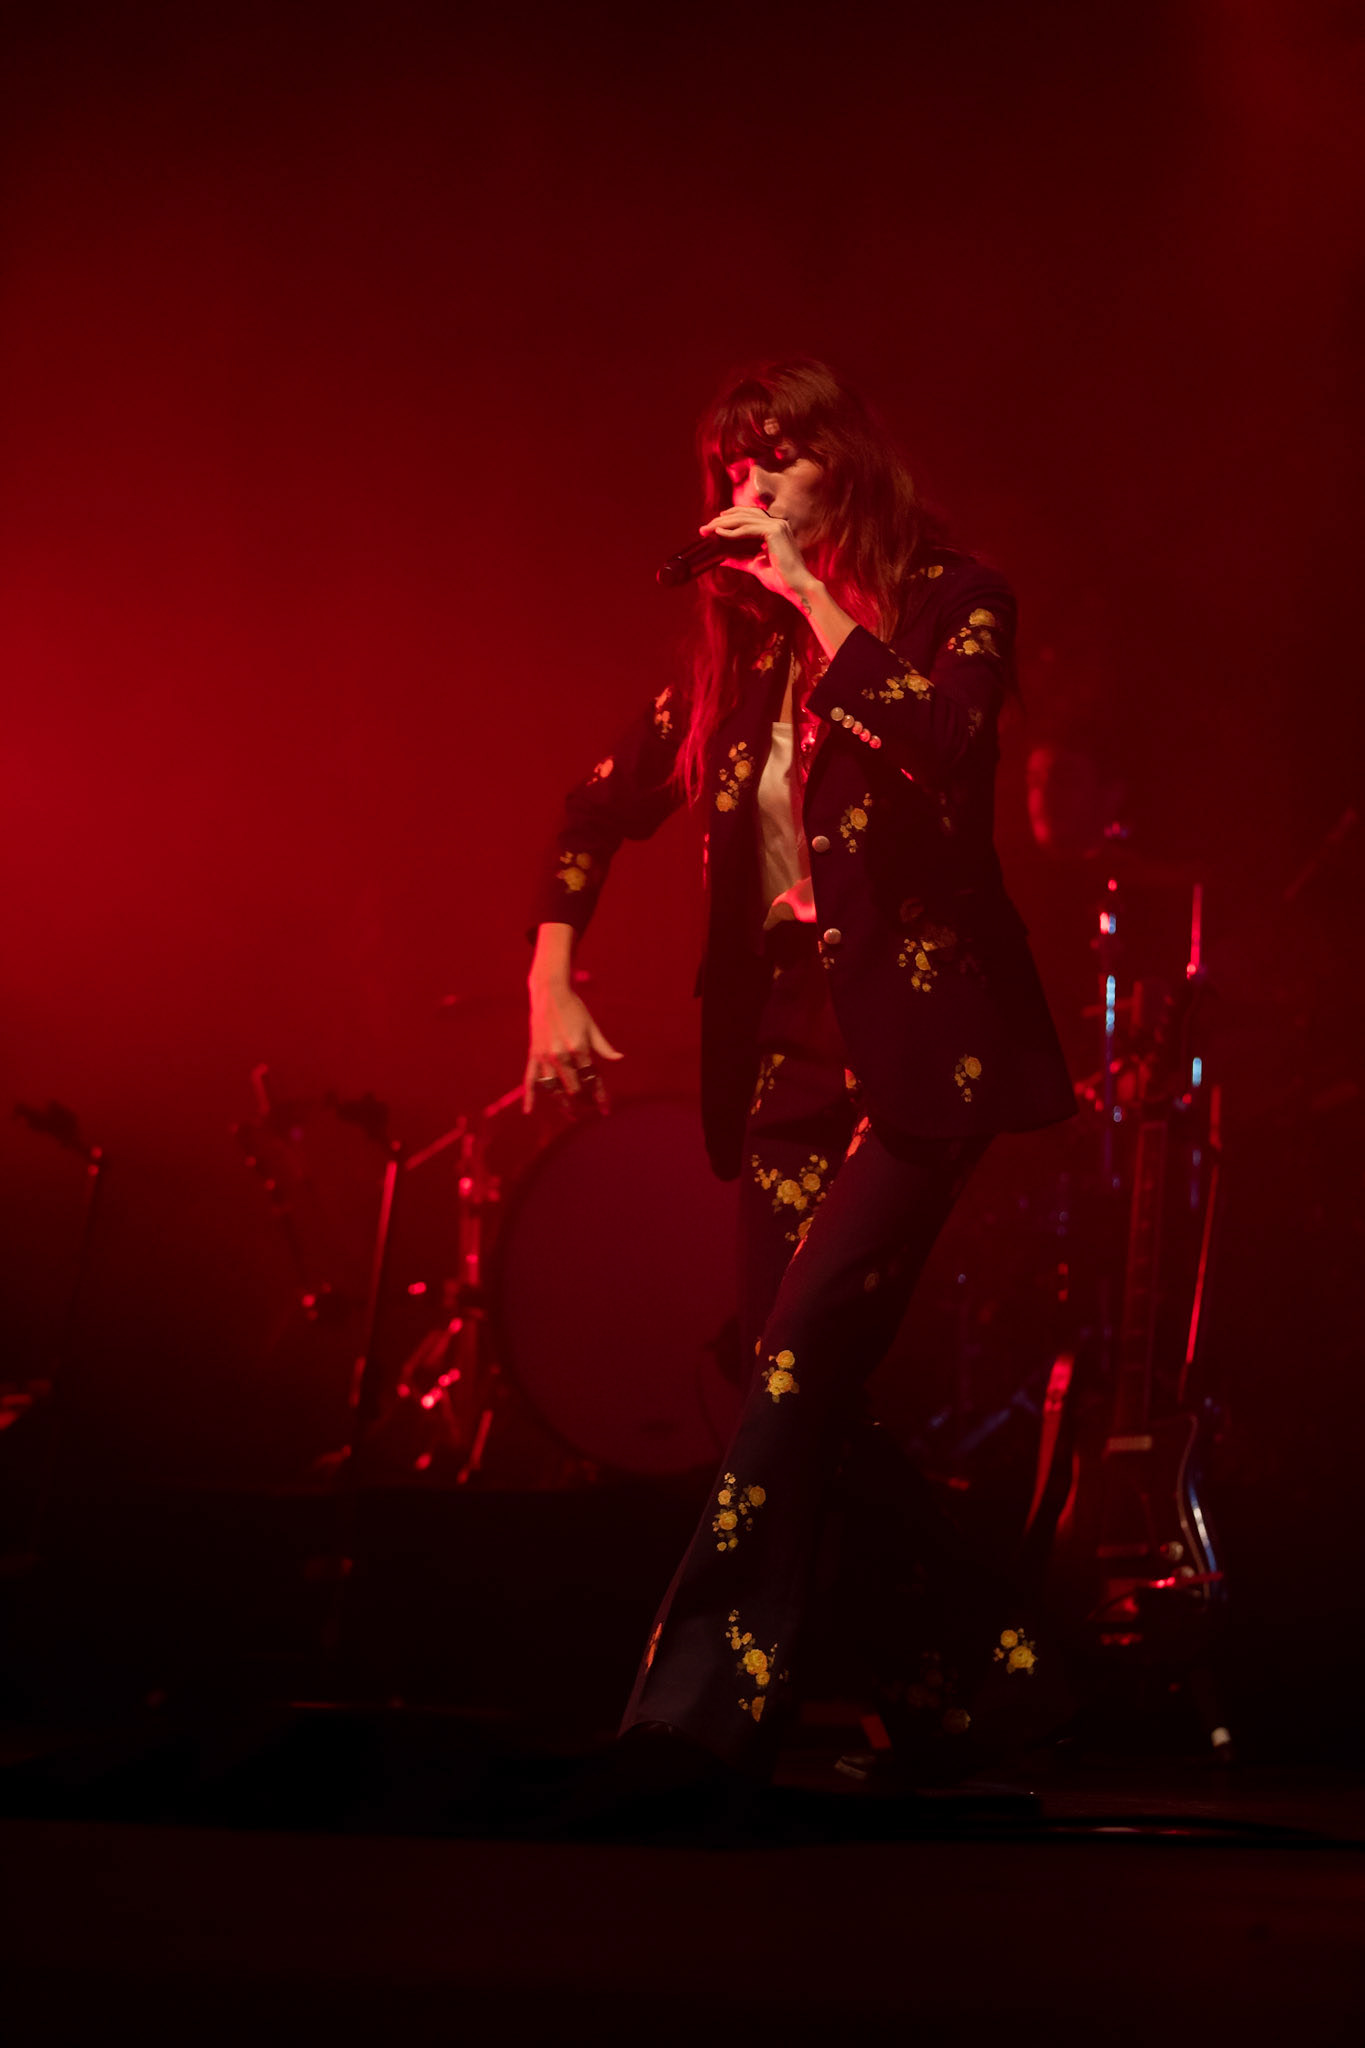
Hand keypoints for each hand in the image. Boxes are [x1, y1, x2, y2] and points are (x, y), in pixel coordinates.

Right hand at [523, 980, 622, 1114]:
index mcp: (579, 1048)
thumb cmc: (574, 1008)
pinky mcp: (534, 1055)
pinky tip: (528, 1111)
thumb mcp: (592, 1026)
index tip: (605, 1110)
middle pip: (574, 1088)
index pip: (592, 1079)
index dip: (600, 1097)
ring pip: (554, 1089)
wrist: (550, 992)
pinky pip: (530, 1079)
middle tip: (590, 1109)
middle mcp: (562, 1056)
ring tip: (571, 1114)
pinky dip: (529, 1096)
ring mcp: (545, 1057)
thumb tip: (619, 1058)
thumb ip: (603, 1045)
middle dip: (584, 1102)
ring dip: (563, 1104)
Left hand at [699, 506, 815, 611]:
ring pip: (744, 519)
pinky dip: (732, 532)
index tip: (714, 524)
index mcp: (775, 528)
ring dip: (723, 524)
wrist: (796, 587)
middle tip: (704, 528)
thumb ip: (740, 559)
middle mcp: (777, 523)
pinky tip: (719, 534)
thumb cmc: (781, 579)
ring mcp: (777, 525)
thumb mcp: (755, 565)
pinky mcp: (774, 532)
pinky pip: (748, 529)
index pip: (749, 516)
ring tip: (707, 530)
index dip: (730, 517)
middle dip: (722, 520)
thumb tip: (722, 559)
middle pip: (744, 515)